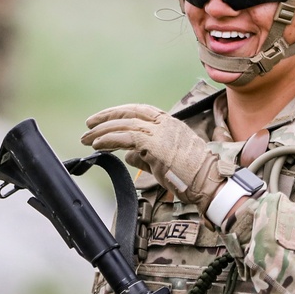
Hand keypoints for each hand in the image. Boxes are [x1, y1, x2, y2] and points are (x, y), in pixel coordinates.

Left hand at [82, 104, 221, 210]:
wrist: (208, 182)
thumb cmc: (191, 175)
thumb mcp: (165, 160)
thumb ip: (145, 154)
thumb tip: (128, 154)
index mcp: (170, 123)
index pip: (140, 111)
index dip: (120, 113)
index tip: (104, 119)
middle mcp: (165, 123)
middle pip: (129, 112)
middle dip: (107, 117)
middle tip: (89, 123)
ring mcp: (160, 132)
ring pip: (124, 124)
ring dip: (103, 130)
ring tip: (87, 137)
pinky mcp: (154, 144)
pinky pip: (125, 138)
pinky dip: (109, 140)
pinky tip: (97, 144)